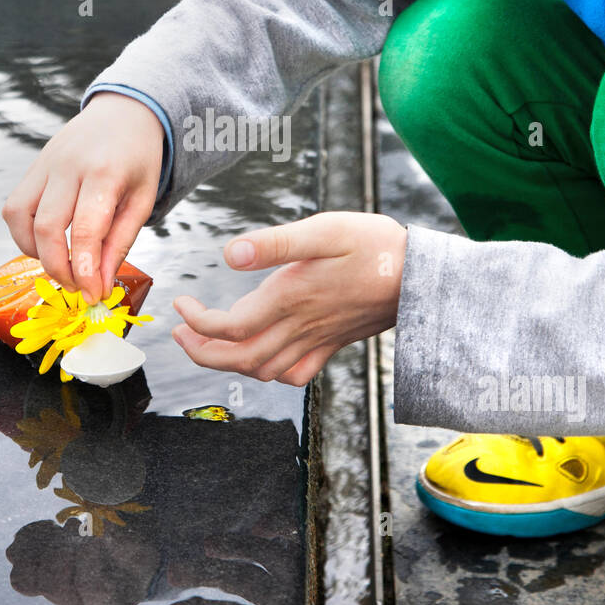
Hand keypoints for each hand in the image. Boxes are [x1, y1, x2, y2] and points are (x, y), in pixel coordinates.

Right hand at [1, 92, 163, 303]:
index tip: (93, 295)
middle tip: (77, 286)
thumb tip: (98, 283)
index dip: (85, 270)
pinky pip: (14, 207)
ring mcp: (45, 164)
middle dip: (58, 268)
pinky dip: (23, 233)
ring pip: (19, 217)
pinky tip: (47, 242)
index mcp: (105, 173)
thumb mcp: (142, 200)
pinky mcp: (32, 167)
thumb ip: (119, 242)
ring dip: (34, 251)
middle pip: (47, 228)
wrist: (123, 112)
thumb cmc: (138, 159)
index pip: (86, 230)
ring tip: (62, 262)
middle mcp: (69, 166)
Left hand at [170, 211, 406, 385]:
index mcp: (291, 298)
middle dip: (202, 352)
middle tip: (181, 332)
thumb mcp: (325, 230)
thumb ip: (275, 244)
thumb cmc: (376, 246)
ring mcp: (318, 339)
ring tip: (208, 340)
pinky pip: (295, 374)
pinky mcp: (333, 343)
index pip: (230, 327)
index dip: (198, 323)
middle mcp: (300, 326)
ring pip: (263, 370)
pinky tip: (263, 354)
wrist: (423, 277)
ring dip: (228, 361)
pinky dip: (270, 372)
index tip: (183, 304)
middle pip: (239, 359)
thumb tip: (230, 254)